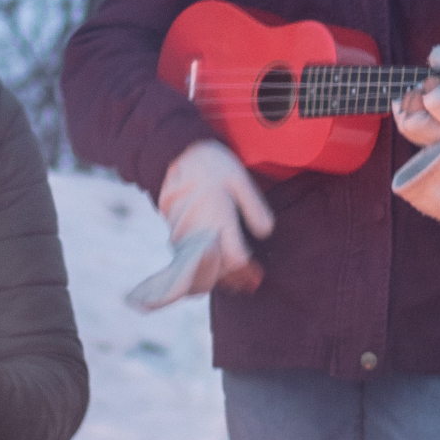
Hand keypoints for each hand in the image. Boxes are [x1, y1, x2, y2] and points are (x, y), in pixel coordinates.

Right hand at [131, 139, 272, 311]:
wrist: (174, 155)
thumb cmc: (212, 165)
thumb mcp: (240, 180)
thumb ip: (255, 208)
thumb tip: (265, 234)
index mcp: (218, 220)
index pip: (235, 260)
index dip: (248, 271)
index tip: (258, 275)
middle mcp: (199, 232)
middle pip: (217, 271)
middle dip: (234, 280)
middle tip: (250, 284)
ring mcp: (183, 236)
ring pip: (201, 269)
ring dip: (218, 278)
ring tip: (236, 282)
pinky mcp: (174, 235)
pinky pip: (189, 261)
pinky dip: (203, 269)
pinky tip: (216, 268)